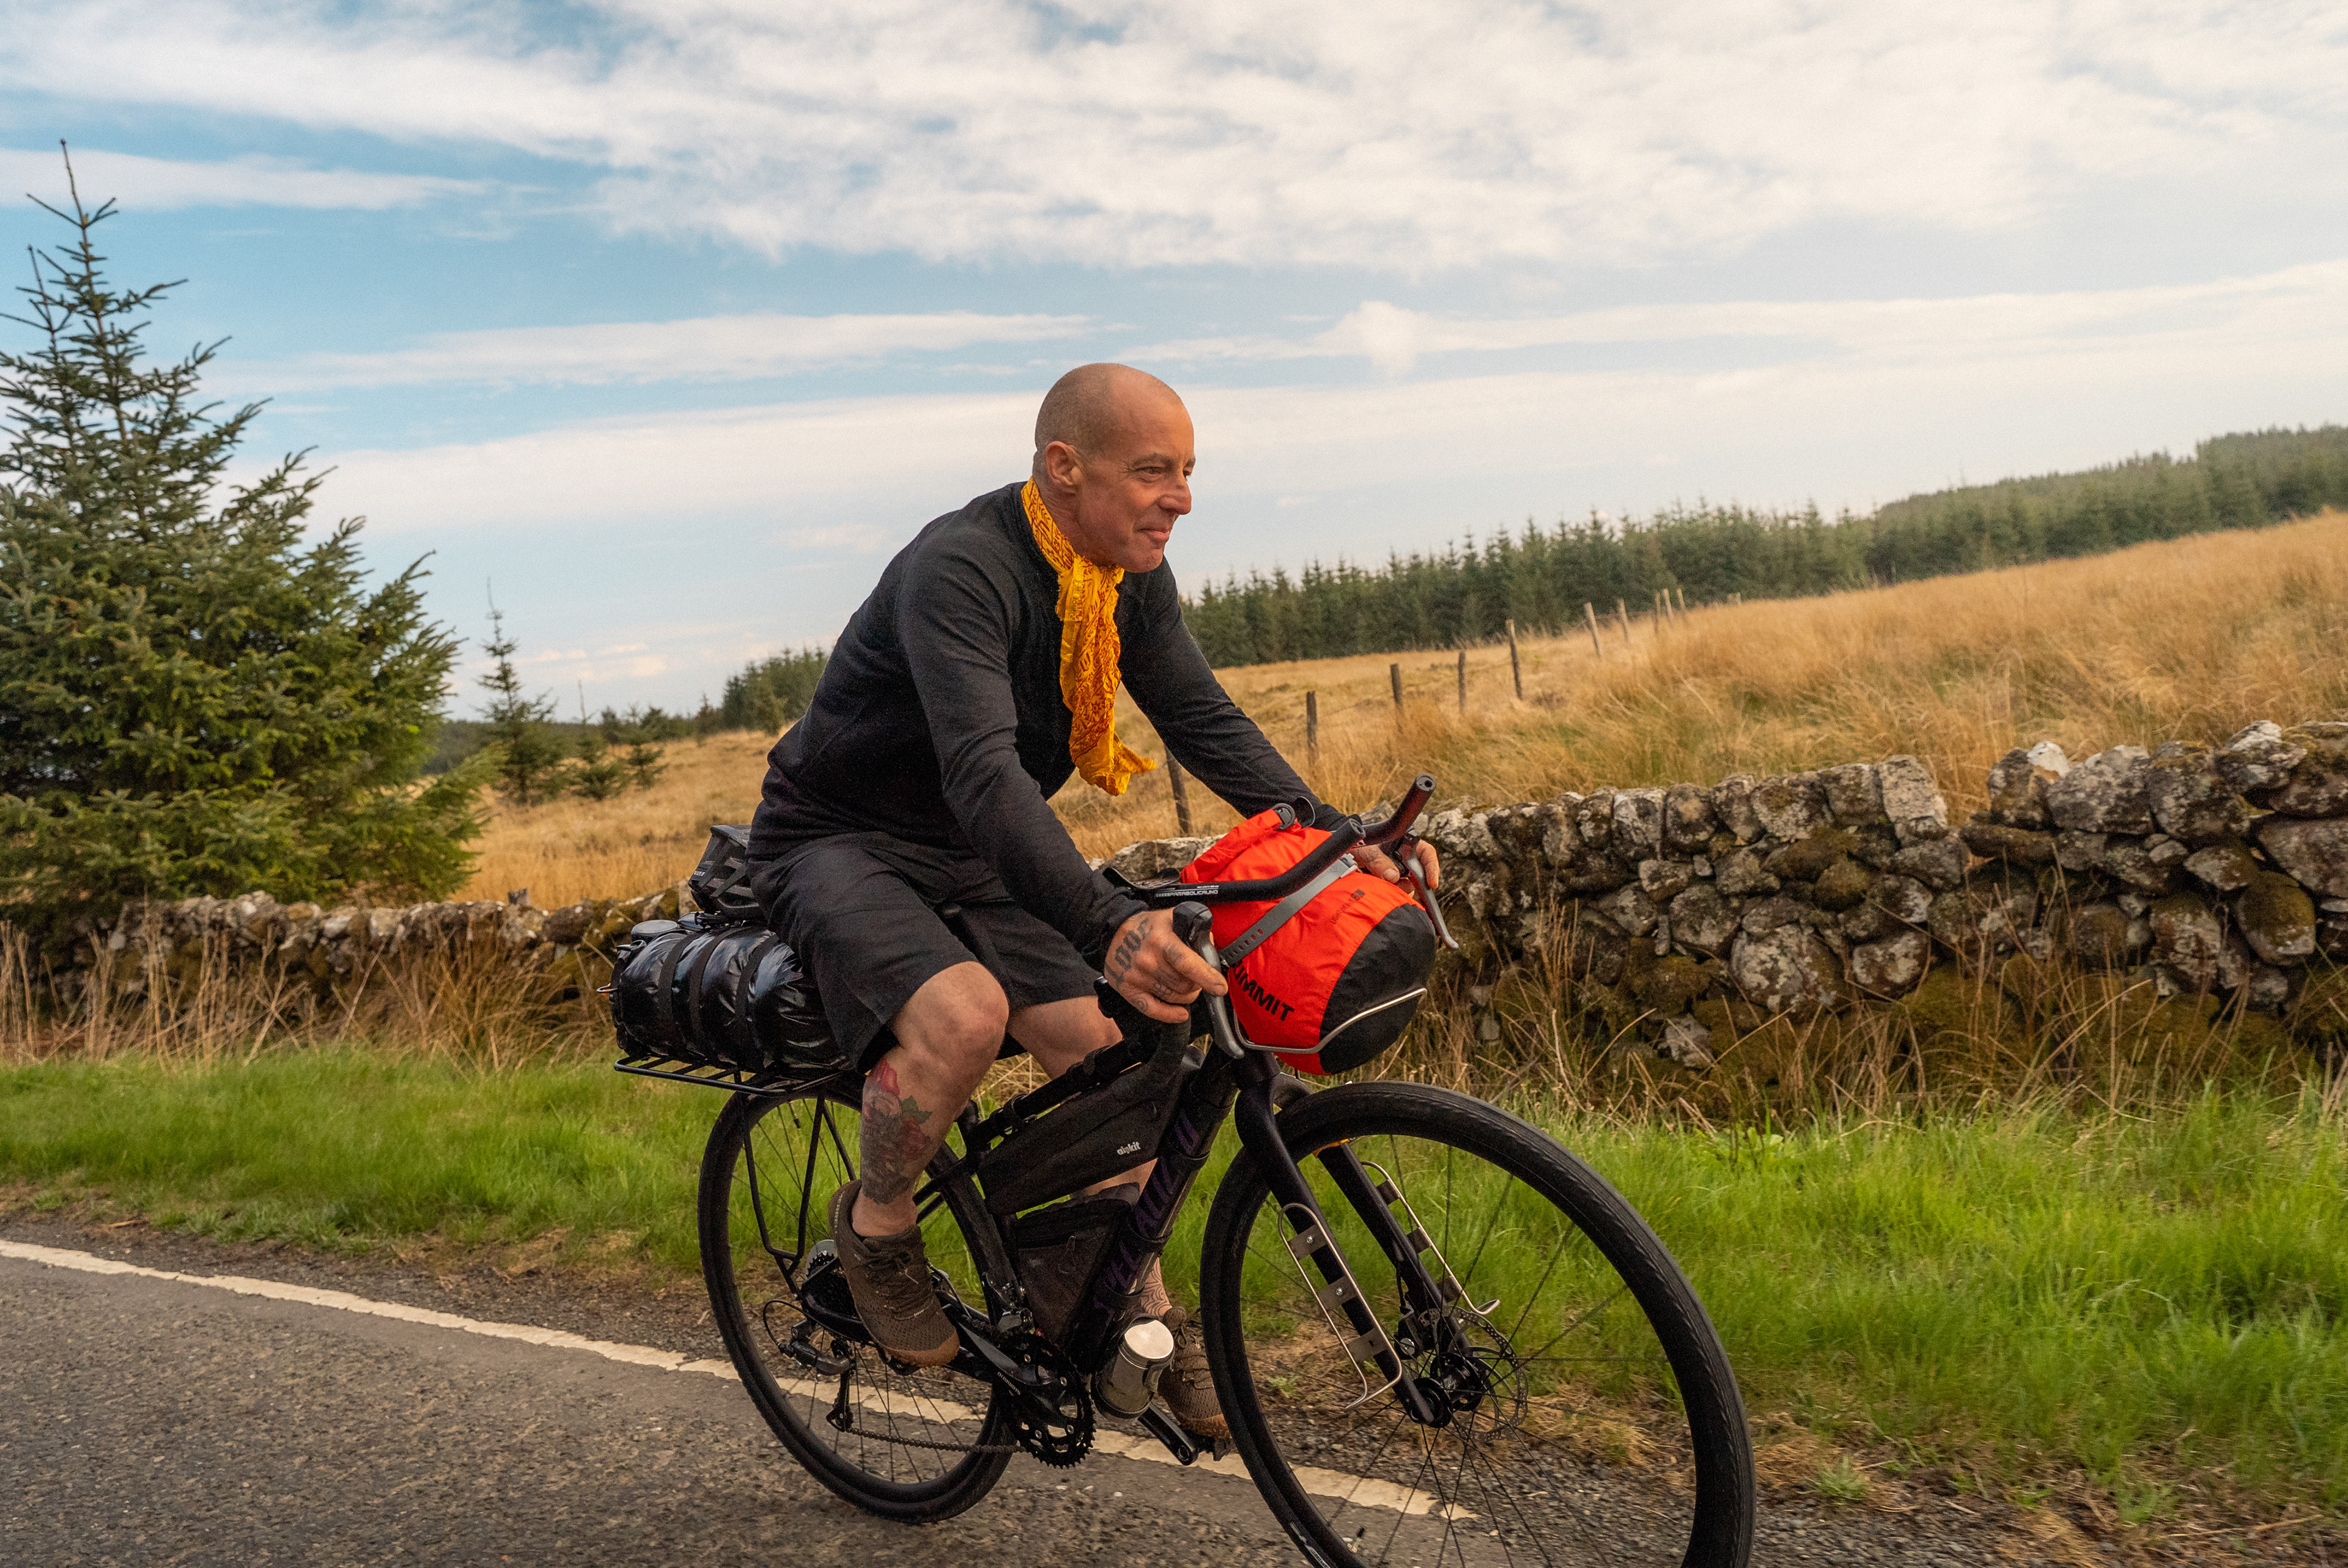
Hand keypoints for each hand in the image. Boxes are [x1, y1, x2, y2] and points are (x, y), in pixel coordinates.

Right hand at [1105, 908, 1227, 1023]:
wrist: (1111, 932)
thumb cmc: (1145, 927)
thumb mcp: (1170, 917)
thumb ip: (1193, 928)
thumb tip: (1209, 946)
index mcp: (1160, 940)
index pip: (1186, 963)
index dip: (1206, 976)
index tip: (1219, 987)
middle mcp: (1148, 960)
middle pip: (1183, 984)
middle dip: (1197, 984)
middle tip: (1197, 978)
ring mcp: (1137, 977)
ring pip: (1174, 997)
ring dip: (1186, 996)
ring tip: (1186, 987)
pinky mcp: (1128, 990)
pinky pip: (1153, 1010)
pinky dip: (1170, 1015)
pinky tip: (1180, 1013)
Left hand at [1353, 839, 1441, 890]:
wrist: (1342, 853)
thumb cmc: (1356, 843)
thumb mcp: (1364, 848)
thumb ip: (1377, 859)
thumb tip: (1393, 876)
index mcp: (1404, 843)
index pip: (1426, 853)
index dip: (1431, 867)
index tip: (1432, 883)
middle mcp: (1404, 859)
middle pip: (1419, 874)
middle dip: (1412, 884)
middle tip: (1403, 890)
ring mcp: (1398, 873)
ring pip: (1407, 886)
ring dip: (1397, 889)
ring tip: (1379, 883)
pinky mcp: (1390, 885)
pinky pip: (1396, 893)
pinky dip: (1390, 895)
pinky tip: (1380, 891)